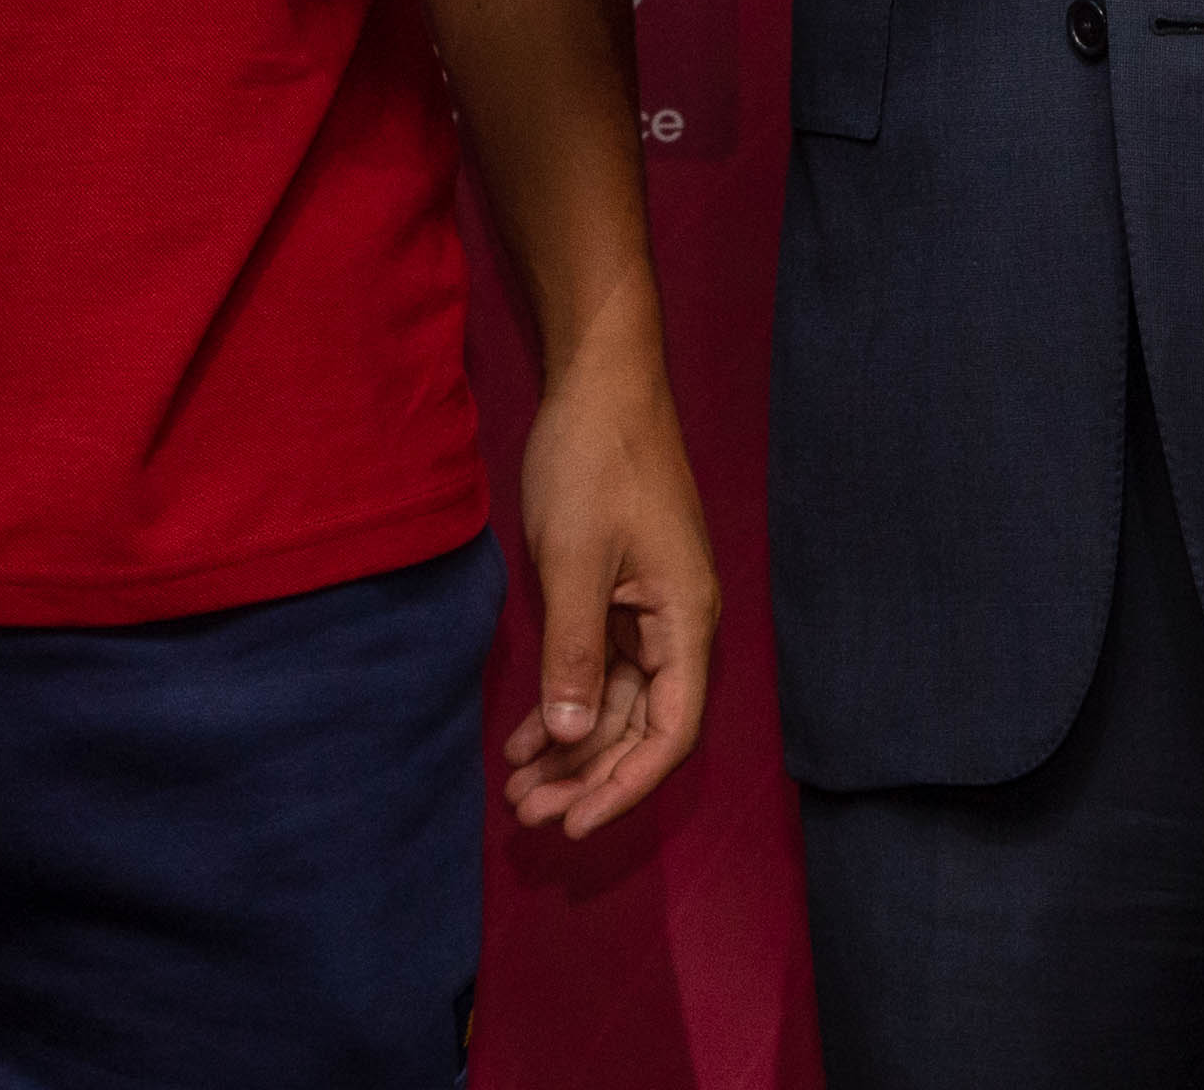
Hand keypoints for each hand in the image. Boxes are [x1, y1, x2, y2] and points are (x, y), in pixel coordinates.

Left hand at [500, 331, 714, 840]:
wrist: (600, 379)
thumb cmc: (596, 461)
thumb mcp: (575, 559)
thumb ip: (575, 651)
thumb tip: (574, 735)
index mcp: (685, 621)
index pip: (670, 733)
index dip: (623, 786)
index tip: (571, 823)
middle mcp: (678, 625)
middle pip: (644, 729)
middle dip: (589, 777)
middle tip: (526, 813)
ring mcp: (650, 610)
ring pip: (619, 704)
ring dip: (572, 747)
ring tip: (517, 787)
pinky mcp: (621, 594)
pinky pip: (600, 669)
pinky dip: (565, 704)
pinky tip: (524, 736)